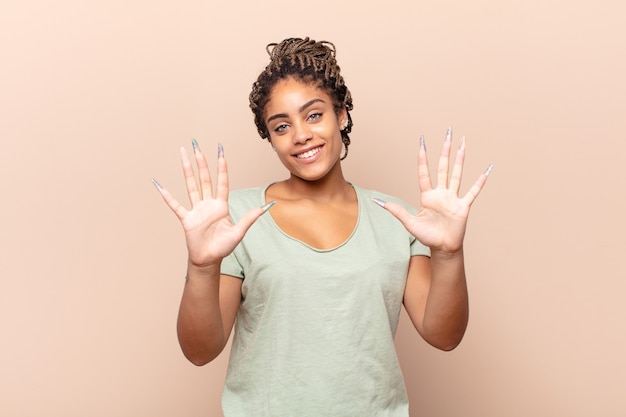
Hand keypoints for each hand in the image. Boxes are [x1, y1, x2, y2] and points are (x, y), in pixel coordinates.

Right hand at [153, 141, 270, 267]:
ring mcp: (196, 210)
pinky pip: (175, 205)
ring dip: (187, 170)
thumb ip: (251, 217)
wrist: (209, 259)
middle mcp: (208, 204)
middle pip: (204, 178)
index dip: (221, 166)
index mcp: (221, 205)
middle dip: (201, 161)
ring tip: (182, 155)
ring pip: (191, 185)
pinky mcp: (186, 219)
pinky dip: (167, 196)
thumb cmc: (224, 246)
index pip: (221, 181)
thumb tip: (268, 205)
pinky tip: (160, 185)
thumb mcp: (239, 231)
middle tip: (196, 145)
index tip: (220, 151)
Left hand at [377, 128, 491, 253]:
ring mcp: (453, 198)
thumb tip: (379, 203)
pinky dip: (480, 182)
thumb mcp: (410, 223)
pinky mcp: (463, 206)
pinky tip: (486, 170)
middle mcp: (441, 193)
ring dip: (460, 159)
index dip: (423, 158)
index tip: (422, 142)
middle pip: (443, 167)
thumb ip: (397, 211)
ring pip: (457, 174)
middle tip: (447, 133)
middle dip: (444, 150)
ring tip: (463, 143)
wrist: (442, 248)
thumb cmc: (427, 236)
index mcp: (428, 196)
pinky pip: (473, 192)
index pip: (424, 173)